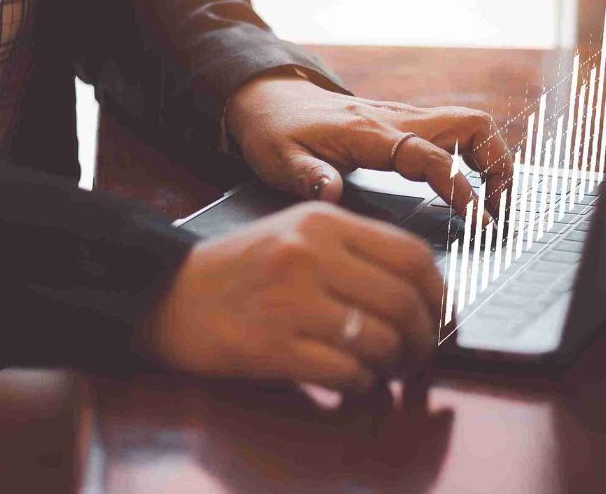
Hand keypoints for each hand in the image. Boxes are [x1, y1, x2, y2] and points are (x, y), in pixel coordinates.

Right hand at [139, 202, 443, 390]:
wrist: (167, 293)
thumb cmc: (240, 268)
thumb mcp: (296, 233)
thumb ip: (354, 250)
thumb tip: (421, 291)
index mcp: (322, 221)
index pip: (411, 254)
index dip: (438, 293)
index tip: (439, 314)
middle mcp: (309, 254)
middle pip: (403, 301)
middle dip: (423, 338)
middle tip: (418, 355)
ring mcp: (290, 300)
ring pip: (380, 340)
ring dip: (393, 365)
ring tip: (384, 369)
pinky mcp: (273, 346)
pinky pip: (346, 373)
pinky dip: (360, 384)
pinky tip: (352, 381)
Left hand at [225, 73, 511, 217]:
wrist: (270, 97)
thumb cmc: (275, 131)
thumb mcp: (278, 159)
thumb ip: (307, 178)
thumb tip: (331, 194)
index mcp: (369, 134)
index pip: (430, 156)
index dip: (459, 187)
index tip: (477, 218)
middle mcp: (396, 120)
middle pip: (470, 126)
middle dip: (497, 165)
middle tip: (498, 209)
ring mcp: (404, 119)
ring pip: (469, 125)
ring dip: (492, 158)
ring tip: (494, 201)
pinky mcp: (405, 124)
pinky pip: (454, 131)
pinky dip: (474, 156)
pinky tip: (470, 187)